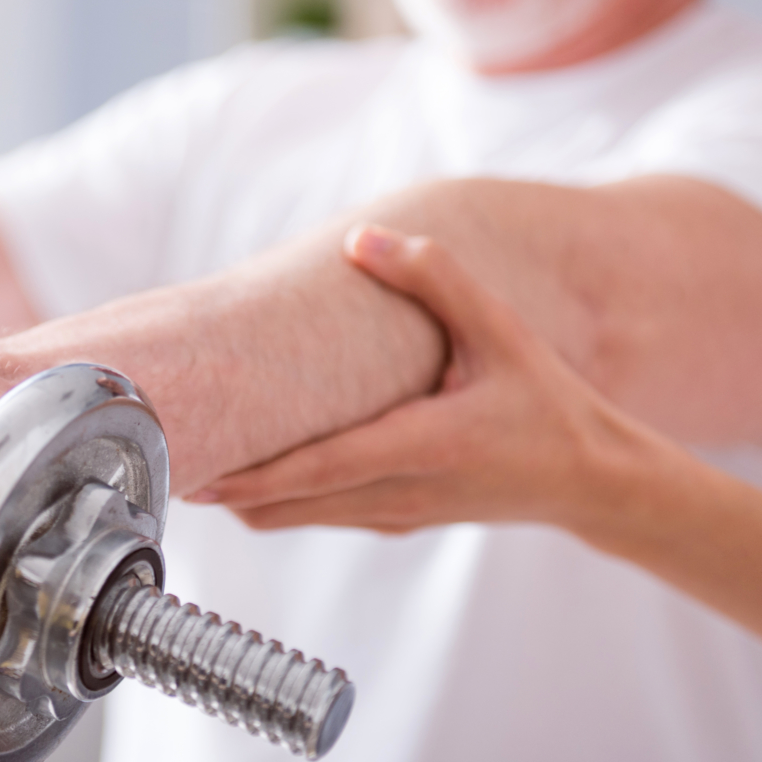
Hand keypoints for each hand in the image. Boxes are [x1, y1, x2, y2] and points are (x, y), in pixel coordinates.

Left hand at [196, 226, 650, 535]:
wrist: (593, 480)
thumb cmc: (549, 406)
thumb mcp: (502, 333)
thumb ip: (436, 279)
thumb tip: (363, 241)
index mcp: (421, 447)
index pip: (315, 469)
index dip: (250, 474)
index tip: (194, 469)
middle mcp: (397, 493)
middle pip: (284, 507)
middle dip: (225, 485)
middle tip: (169, 455)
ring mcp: (393, 515)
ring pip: (295, 518)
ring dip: (247, 493)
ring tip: (197, 454)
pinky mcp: (395, 520)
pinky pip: (318, 515)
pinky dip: (279, 497)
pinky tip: (254, 464)